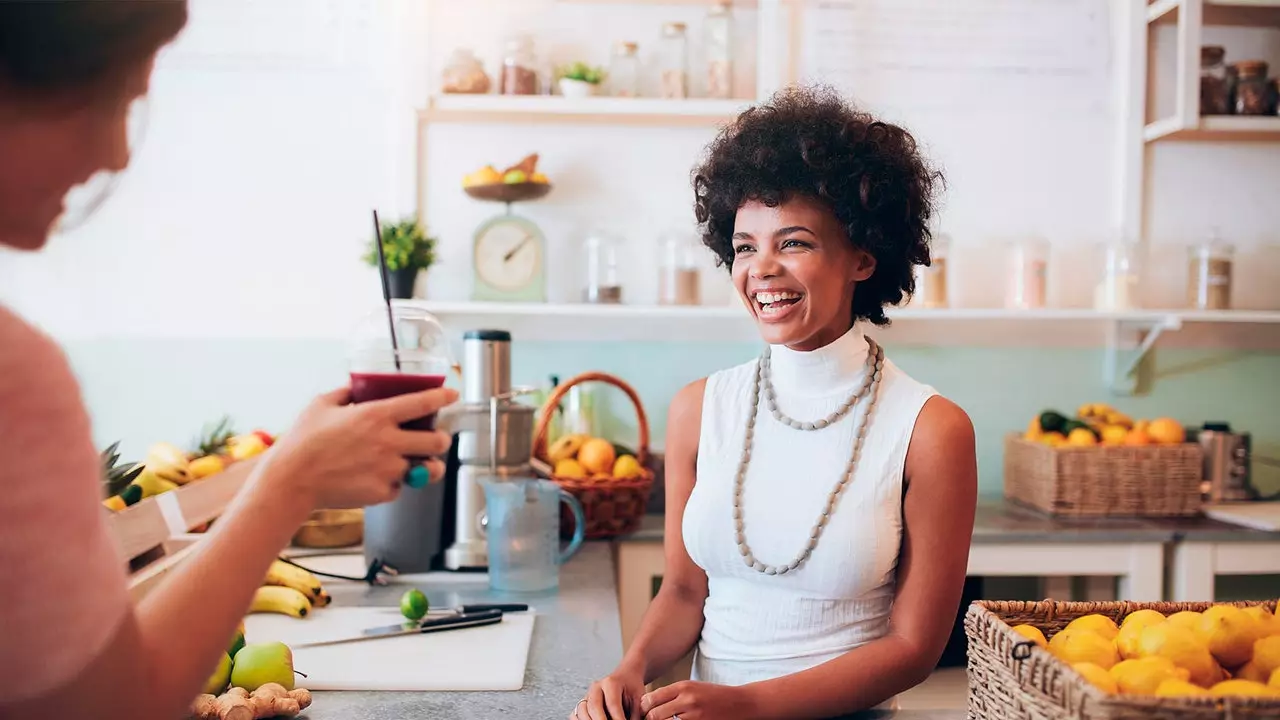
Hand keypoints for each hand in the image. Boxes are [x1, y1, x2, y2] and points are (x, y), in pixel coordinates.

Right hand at [265, 384, 457, 508]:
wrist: (291, 481)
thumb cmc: (302, 441)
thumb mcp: (322, 405)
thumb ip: (346, 392)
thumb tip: (356, 385)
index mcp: (375, 416)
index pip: (422, 403)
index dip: (443, 398)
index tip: (453, 396)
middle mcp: (388, 442)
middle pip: (437, 441)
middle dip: (442, 439)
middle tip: (437, 438)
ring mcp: (387, 469)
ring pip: (426, 469)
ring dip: (428, 465)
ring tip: (421, 463)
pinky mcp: (382, 493)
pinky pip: (399, 487)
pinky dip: (394, 484)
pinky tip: (380, 478)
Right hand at [572, 665, 645, 719]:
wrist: (626, 678)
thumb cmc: (632, 689)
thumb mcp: (638, 699)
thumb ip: (635, 714)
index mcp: (611, 682)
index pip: (613, 704)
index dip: (618, 719)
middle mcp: (596, 687)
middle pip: (594, 706)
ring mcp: (587, 695)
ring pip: (582, 710)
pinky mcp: (582, 703)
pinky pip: (575, 714)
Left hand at [640, 681, 756, 719]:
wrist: (740, 702)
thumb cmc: (714, 695)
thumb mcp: (693, 687)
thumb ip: (673, 694)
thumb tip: (649, 702)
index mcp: (683, 686)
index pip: (651, 698)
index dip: (643, 708)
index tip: (643, 713)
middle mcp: (687, 699)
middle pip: (654, 714)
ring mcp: (694, 715)